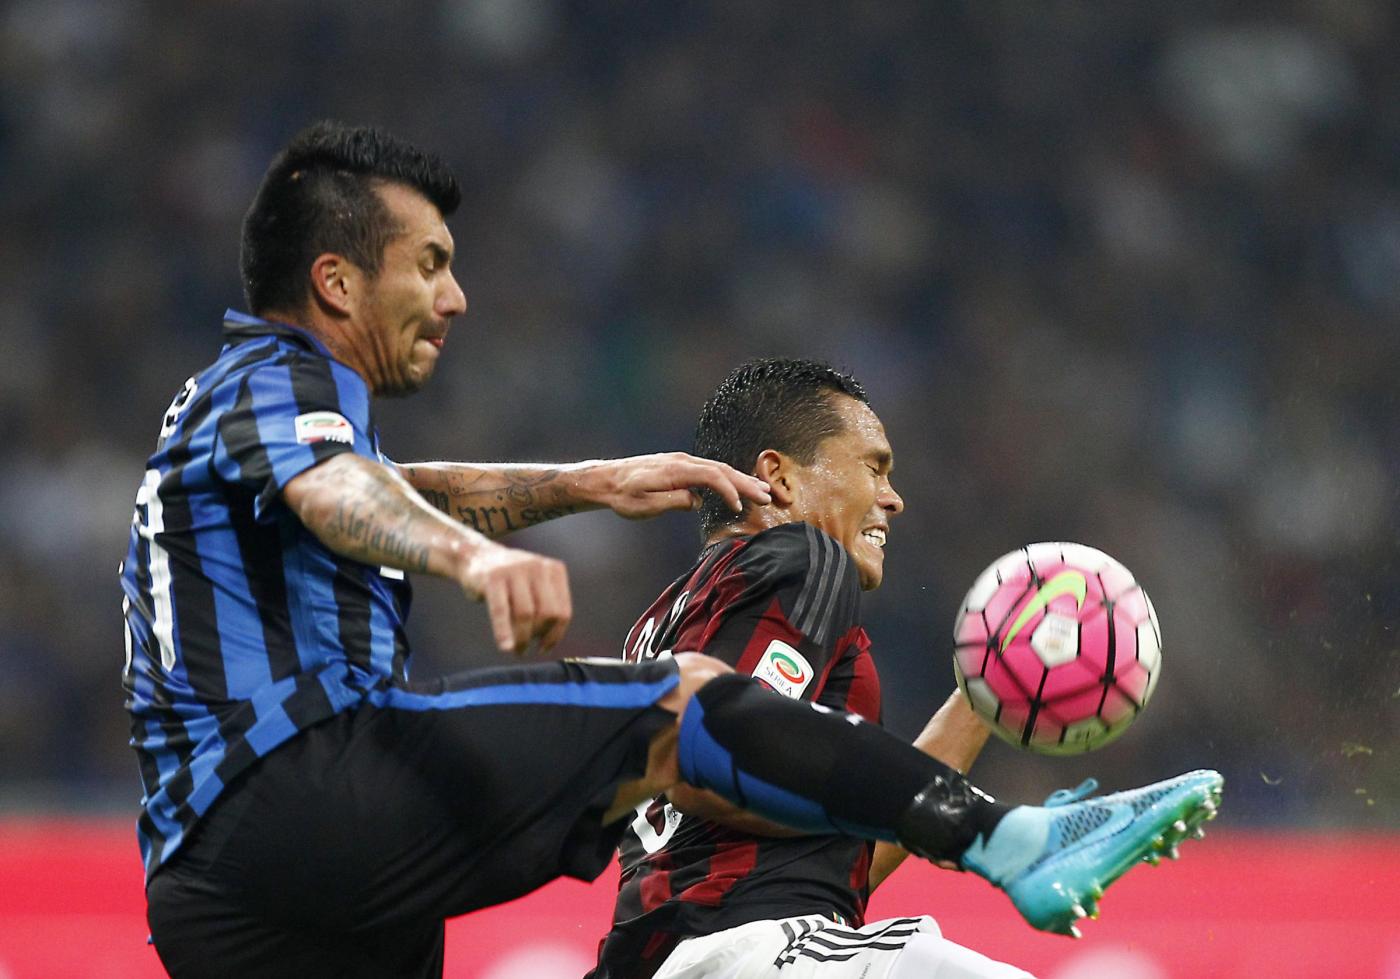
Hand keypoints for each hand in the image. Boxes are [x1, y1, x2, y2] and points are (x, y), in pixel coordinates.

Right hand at [457, 542, 571, 654]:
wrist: (476, 556)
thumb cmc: (510, 580)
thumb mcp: (534, 586)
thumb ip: (546, 606)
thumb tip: (549, 642)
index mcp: (554, 569)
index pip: (562, 611)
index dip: (555, 634)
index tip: (544, 648)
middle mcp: (538, 566)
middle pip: (547, 613)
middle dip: (538, 635)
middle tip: (525, 648)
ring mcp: (515, 569)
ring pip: (525, 614)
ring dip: (523, 638)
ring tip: (517, 650)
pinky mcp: (493, 577)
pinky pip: (501, 611)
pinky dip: (504, 632)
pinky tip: (505, 647)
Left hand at [576, 453, 770, 519]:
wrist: (606, 480)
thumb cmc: (623, 496)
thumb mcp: (644, 505)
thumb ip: (672, 501)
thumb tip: (696, 501)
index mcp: (675, 470)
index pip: (711, 476)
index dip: (729, 490)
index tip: (739, 508)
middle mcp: (682, 461)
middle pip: (721, 469)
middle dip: (745, 483)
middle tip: (767, 497)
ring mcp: (682, 461)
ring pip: (718, 468)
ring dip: (740, 480)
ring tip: (762, 491)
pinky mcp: (680, 466)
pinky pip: (709, 470)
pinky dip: (727, 478)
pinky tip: (738, 487)